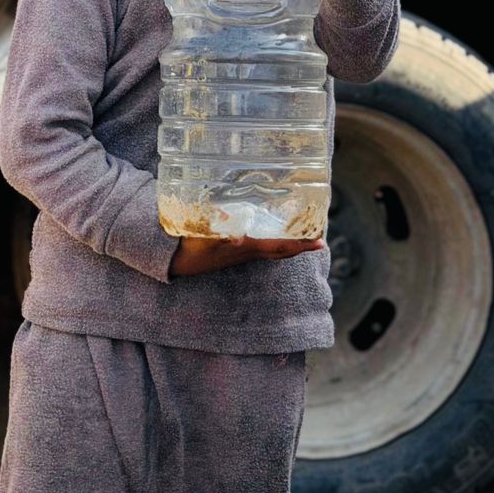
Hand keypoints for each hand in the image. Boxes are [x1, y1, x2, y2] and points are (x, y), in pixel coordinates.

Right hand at [171, 235, 324, 275]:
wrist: (174, 261)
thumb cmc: (188, 248)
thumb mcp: (200, 239)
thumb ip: (217, 234)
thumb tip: (237, 237)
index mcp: (245, 248)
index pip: (279, 246)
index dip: (300, 244)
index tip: (320, 242)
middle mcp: (247, 252)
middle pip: (281, 250)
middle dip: (300, 245)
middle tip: (319, 238)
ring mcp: (241, 252)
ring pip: (272, 249)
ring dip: (289, 242)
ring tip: (302, 234)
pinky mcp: (233, 250)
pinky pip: (261, 245)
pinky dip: (273, 239)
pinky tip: (272, 231)